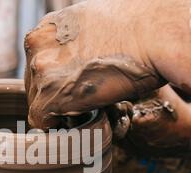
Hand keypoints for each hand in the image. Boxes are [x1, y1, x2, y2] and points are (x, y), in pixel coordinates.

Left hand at [24, 0, 163, 129]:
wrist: (154, 36)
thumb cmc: (137, 30)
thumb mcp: (93, 26)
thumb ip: (74, 46)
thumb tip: (75, 62)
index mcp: (47, 28)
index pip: (39, 65)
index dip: (56, 82)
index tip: (72, 90)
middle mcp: (38, 46)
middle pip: (35, 84)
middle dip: (55, 96)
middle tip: (82, 102)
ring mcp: (41, 72)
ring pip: (38, 103)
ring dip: (59, 111)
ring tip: (85, 110)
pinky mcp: (50, 97)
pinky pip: (42, 123)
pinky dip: (57, 128)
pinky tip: (79, 122)